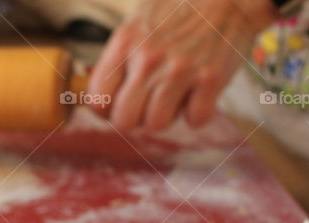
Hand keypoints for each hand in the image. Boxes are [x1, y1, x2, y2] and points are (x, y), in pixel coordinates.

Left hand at [88, 0, 276, 130]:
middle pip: (124, 120)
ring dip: (165, 116)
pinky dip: (198, 112)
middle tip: (147, 102)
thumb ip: (118, 59)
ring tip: (174, 94)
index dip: (106, 108)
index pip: (97, 98)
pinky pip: (195, 120)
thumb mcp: (136, 24)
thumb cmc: (178, 10)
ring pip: (157, 124)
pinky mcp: (211, 79)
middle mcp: (149, 58)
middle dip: (135, 117)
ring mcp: (181, 70)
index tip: (119, 102)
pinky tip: (198, 93)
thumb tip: (99, 98)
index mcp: (125, 42)